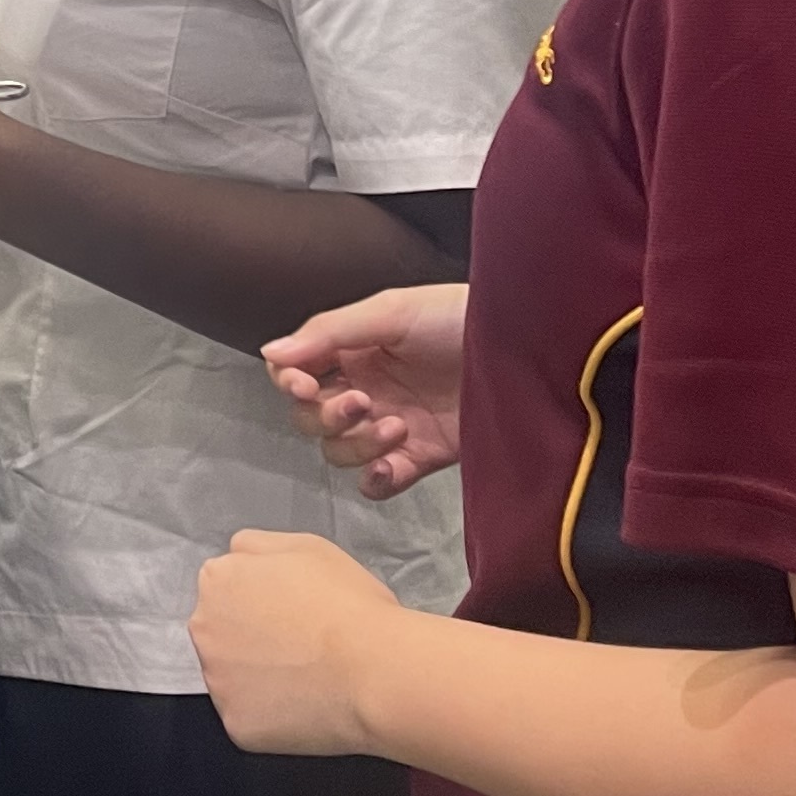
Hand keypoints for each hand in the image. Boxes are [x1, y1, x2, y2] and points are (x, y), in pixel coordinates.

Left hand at [191, 530, 412, 755]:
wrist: (375, 672)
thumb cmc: (346, 602)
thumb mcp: (304, 546)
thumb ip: (256, 547)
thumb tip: (235, 558)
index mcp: (216, 581)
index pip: (226, 588)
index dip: (263, 600)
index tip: (294, 612)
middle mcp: (203, 629)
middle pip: (221, 633)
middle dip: (252, 639)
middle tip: (301, 648)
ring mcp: (217, 682)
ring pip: (233, 679)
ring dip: (260, 679)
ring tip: (308, 680)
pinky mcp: (235, 726)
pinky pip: (251, 719)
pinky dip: (274, 717)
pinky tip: (306, 708)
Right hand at [261, 282, 467, 498]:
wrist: (525, 350)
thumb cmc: (459, 317)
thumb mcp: (393, 312)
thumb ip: (329, 333)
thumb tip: (270, 352)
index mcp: (351, 351)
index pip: (295, 372)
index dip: (289, 383)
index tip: (303, 385)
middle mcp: (364, 388)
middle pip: (311, 418)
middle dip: (328, 416)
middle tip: (363, 402)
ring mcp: (390, 426)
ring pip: (340, 452)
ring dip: (357, 445)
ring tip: (397, 426)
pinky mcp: (420, 458)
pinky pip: (378, 484)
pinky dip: (375, 481)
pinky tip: (392, 465)